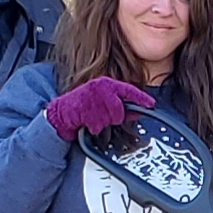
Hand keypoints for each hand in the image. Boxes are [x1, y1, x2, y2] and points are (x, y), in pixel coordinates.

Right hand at [40, 74, 154, 141]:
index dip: (141, 98)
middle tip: (103, 117)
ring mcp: (92, 97)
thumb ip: (122, 106)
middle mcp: (100, 87)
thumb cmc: (84, 108)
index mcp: (107, 84)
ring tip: (92, 119)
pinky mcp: (84, 108)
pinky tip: (86, 122)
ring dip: (102, 123)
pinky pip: (97, 125)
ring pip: (109, 119)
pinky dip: (93, 127)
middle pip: (119, 110)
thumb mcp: (104, 104)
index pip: (129, 90)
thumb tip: (138, 111)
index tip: (151, 104)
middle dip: (114, 118)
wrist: (62, 112)